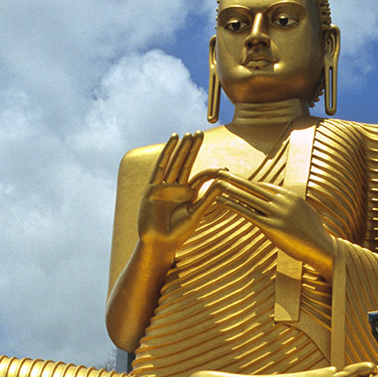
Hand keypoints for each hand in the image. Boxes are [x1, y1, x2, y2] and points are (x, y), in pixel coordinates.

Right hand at [137, 132, 219, 254]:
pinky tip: (173, 141)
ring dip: (181, 148)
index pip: (201, 177)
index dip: (212, 171)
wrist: (159, 243)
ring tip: (188, 134)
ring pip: (174, 163)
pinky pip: (160, 167)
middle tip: (200, 133)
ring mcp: (164, 187)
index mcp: (188, 195)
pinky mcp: (152, 188)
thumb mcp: (196, 214)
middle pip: (186, 164)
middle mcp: (176, 188)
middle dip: (192, 149)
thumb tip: (224, 182)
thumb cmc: (178, 233)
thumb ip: (209, 197)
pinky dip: (167, 153)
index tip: (225, 168)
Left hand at [213, 170, 335, 276]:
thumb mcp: (306, 215)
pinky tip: (222, 201)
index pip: (265, 188)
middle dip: (235, 180)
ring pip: (249, 198)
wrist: (322, 248)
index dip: (248, 185)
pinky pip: (248, 213)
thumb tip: (288, 206)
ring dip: (230, 190)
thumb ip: (294, 208)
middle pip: (254, 188)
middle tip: (220, 172)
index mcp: (291, 196)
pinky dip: (233, 205)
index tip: (236, 181)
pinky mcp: (271, 226)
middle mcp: (283, 201)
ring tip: (216, 184)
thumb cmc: (315, 235)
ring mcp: (277, 213)